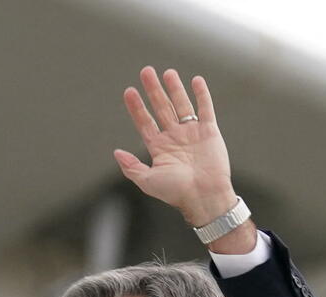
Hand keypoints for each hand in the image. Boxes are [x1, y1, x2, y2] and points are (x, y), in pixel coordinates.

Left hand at [114, 67, 238, 228]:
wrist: (205, 196)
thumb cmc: (176, 192)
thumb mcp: (148, 181)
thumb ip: (131, 167)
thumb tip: (116, 152)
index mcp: (159, 148)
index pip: (145, 122)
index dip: (136, 107)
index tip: (129, 91)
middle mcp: (174, 137)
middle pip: (161, 108)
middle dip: (153, 90)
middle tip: (146, 71)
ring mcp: (192, 133)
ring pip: (181, 105)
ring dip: (175, 88)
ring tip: (168, 72)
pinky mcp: (210, 131)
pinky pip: (205, 109)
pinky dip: (201, 94)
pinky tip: (196, 80)